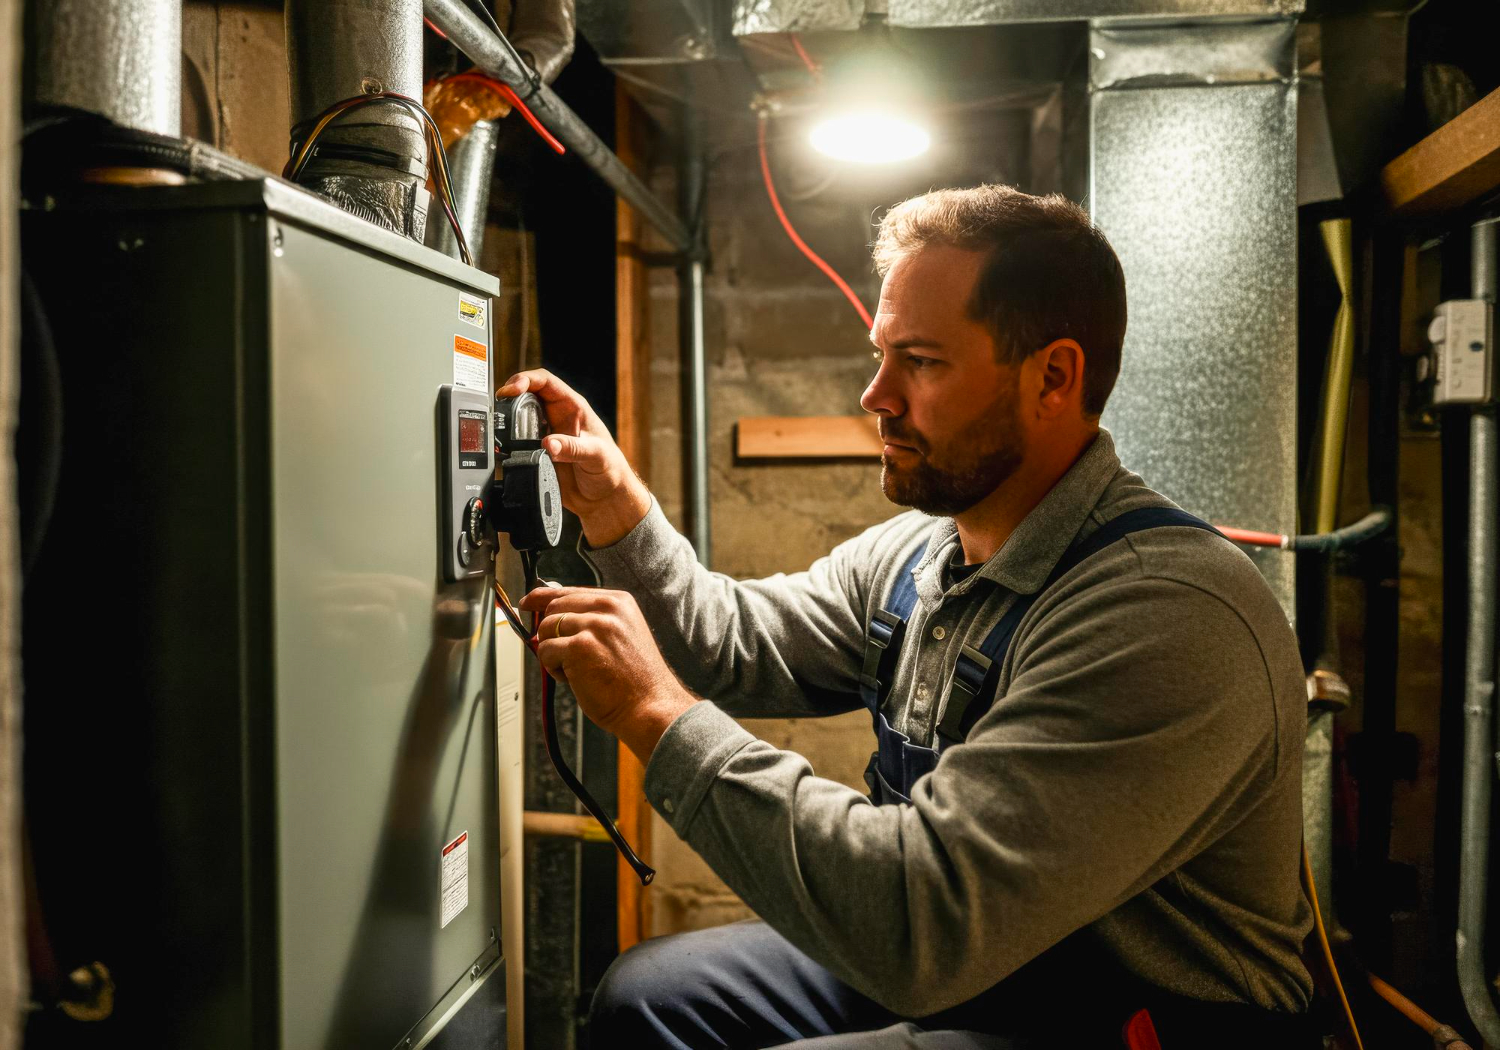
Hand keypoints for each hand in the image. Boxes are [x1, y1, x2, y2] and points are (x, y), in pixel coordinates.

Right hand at [497, 369, 651, 546]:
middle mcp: (557, 418)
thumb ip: (572, 448)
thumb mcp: (595, 455)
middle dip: (511, 396)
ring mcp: (546, 434)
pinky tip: (504, 448)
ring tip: (499, 427)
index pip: (546, 382)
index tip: (513, 389)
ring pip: (519, 418)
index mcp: (573, 408)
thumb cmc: (609, 470)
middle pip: (527, 395)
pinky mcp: (538, 452)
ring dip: (507, 419)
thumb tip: (548, 444)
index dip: (526, 379)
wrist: (603, 498)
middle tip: (499, 407)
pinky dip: (508, 442)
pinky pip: (517, 442)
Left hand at [521, 586, 696, 763]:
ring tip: (576, 670)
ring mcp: (594, 626)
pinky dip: (553, 669)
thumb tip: (550, 616)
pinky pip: (546, 651)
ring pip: (546, 629)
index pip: (570, 591)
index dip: (542, 597)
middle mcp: (608, 608)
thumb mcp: (621, 635)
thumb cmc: (634, 679)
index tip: (527, 602)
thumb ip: (591, 620)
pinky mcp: (580, 647)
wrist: (650, 706)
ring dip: (553, 653)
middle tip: (564, 656)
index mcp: (619, 601)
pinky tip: (575, 679)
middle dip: (549, 633)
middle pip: (554, 608)